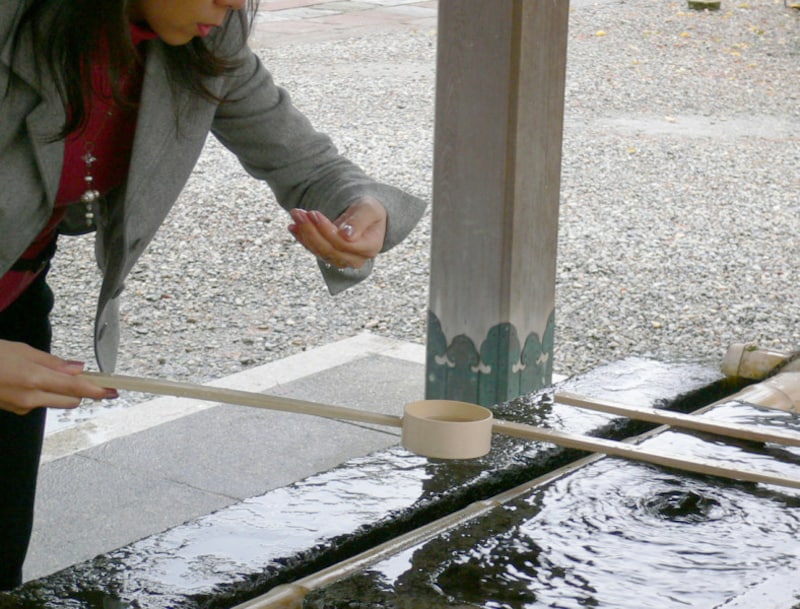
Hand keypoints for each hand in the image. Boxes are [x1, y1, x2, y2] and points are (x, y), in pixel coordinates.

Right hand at [0, 340, 116, 414]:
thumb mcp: (23, 351)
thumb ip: (53, 363)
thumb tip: (78, 369)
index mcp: (34, 380)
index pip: (76, 388)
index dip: (98, 390)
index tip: (114, 391)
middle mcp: (30, 398)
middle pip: (71, 400)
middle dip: (79, 390)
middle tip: (79, 375)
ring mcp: (21, 407)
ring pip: (54, 401)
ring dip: (59, 391)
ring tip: (42, 372)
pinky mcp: (14, 410)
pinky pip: (38, 402)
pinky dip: (41, 393)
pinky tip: (25, 379)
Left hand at [287, 197, 386, 269]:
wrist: (367, 218)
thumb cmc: (369, 211)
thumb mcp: (369, 209)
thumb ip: (359, 221)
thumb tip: (346, 236)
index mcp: (369, 247)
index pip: (343, 243)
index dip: (326, 230)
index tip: (314, 213)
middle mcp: (356, 259)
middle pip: (329, 249)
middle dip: (311, 231)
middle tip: (298, 212)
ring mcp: (342, 261)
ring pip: (319, 251)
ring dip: (304, 233)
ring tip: (296, 215)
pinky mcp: (330, 257)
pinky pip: (314, 250)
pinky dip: (302, 238)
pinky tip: (292, 226)